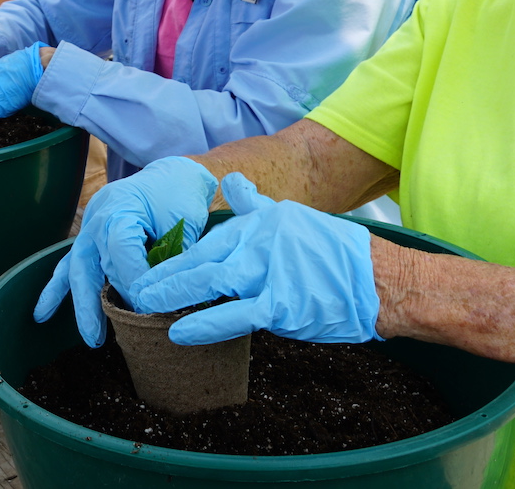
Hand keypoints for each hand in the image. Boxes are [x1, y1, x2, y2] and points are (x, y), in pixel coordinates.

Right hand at [31, 156, 217, 346]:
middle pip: (92, 266)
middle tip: (104, 338)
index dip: (135, 282)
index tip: (150, 305)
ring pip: (76, 270)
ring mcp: (89, 229)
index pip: (121, 253)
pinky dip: (56, 289)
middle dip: (98, 304)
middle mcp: (97, 220)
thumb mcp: (184, 222)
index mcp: (120, 209)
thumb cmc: (178, 195)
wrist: (170, 175)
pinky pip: (68, 265)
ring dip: (80, 304)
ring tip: (90, 336)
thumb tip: (173, 297)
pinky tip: (42, 313)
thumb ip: (174, 259)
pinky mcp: (89, 238)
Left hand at [130, 173, 378, 346]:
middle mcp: (260, 242)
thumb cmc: (336, 255)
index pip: (209, 238)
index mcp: (260, 222)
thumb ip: (256, 205)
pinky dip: (203, 324)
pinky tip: (179, 333)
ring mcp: (269, 272)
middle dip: (165, 273)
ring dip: (173, 293)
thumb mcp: (292, 217)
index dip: (178, 254)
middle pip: (201, 257)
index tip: (153, 265)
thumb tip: (231, 181)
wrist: (378, 280)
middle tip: (135, 286)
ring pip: (210, 281)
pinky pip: (233, 315)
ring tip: (144, 303)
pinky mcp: (280, 304)